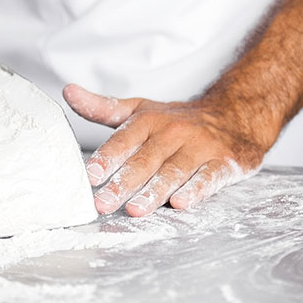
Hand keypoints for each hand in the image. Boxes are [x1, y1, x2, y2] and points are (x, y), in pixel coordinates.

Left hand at [63, 84, 270, 215]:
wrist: (235, 115)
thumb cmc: (178, 120)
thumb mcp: (140, 109)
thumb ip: (103, 107)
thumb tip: (67, 92)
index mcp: (149, 121)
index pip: (124, 140)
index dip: (106, 158)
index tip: (89, 176)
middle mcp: (173, 133)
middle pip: (145, 160)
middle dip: (123, 183)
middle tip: (103, 204)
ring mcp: (200, 148)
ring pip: (174, 172)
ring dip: (154, 192)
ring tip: (136, 210)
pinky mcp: (224, 163)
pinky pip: (209, 177)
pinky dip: (196, 190)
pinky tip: (181, 203)